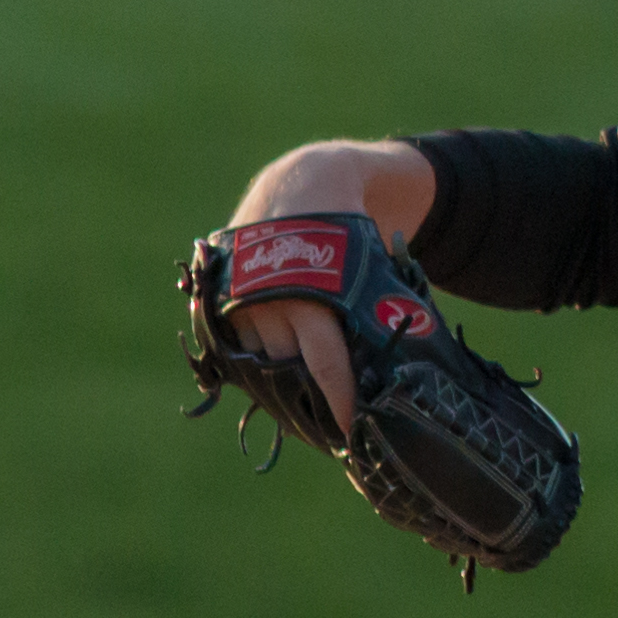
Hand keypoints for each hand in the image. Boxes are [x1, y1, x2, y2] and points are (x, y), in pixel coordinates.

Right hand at [221, 138, 440, 436]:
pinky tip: (276, 367)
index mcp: (311, 297)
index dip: (340, 403)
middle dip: (309, 393)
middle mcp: (269, 303)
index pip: (326, 367)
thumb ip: (376, 312)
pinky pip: (240, 346)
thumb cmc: (345, 232)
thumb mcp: (369, 267)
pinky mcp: (219, 300)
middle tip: (330, 420)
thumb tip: (397, 367)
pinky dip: (259, 356)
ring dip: (283, 374)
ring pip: (263, 360)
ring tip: (304, 388)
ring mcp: (239, 303)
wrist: (298, 186)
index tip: (350, 432)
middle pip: (290, 370)